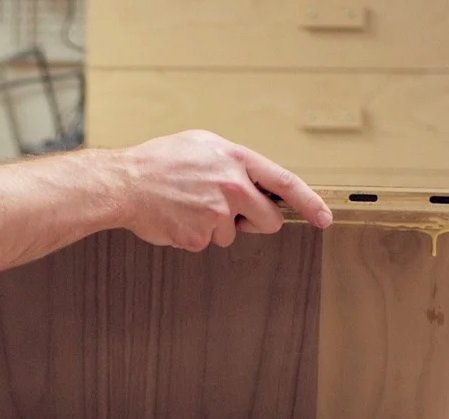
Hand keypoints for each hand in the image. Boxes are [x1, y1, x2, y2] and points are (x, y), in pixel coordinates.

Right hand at [117, 130, 332, 250]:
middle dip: (255, 221)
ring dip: (215, 227)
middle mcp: (231, 185)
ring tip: (188, 206)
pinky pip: (207, 244)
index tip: (324, 218)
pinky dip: (193, 236)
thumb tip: (256, 182)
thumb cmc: (159, 162)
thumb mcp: (202, 145)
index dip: (310, 203)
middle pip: (268, 219)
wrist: (123, 183)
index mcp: (235, 159)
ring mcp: (217, 213)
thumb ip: (233, 161)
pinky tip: (177, 217)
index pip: (285, 183)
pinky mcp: (200, 237)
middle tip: (230, 213)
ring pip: (232, 235)